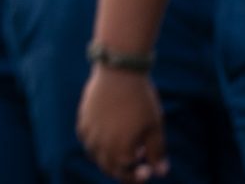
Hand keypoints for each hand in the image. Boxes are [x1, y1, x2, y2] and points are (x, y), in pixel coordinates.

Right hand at [78, 65, 168, 180]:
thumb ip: (156, 153)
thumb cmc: (140, 100)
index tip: (148, 171)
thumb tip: (160, 172)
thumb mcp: (155, 127)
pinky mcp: (83, 118)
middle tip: (136, 165)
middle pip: (108, 167)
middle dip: (123, 171)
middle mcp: (100, 143)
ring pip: (95, 155)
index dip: (137, 177)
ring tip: (123, 149)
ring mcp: (89, 130)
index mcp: (119, 148)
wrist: (119, 71)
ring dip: (108, 159)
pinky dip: (96, 145)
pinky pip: (86, 140)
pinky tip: (108, 137)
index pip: (124, 174)